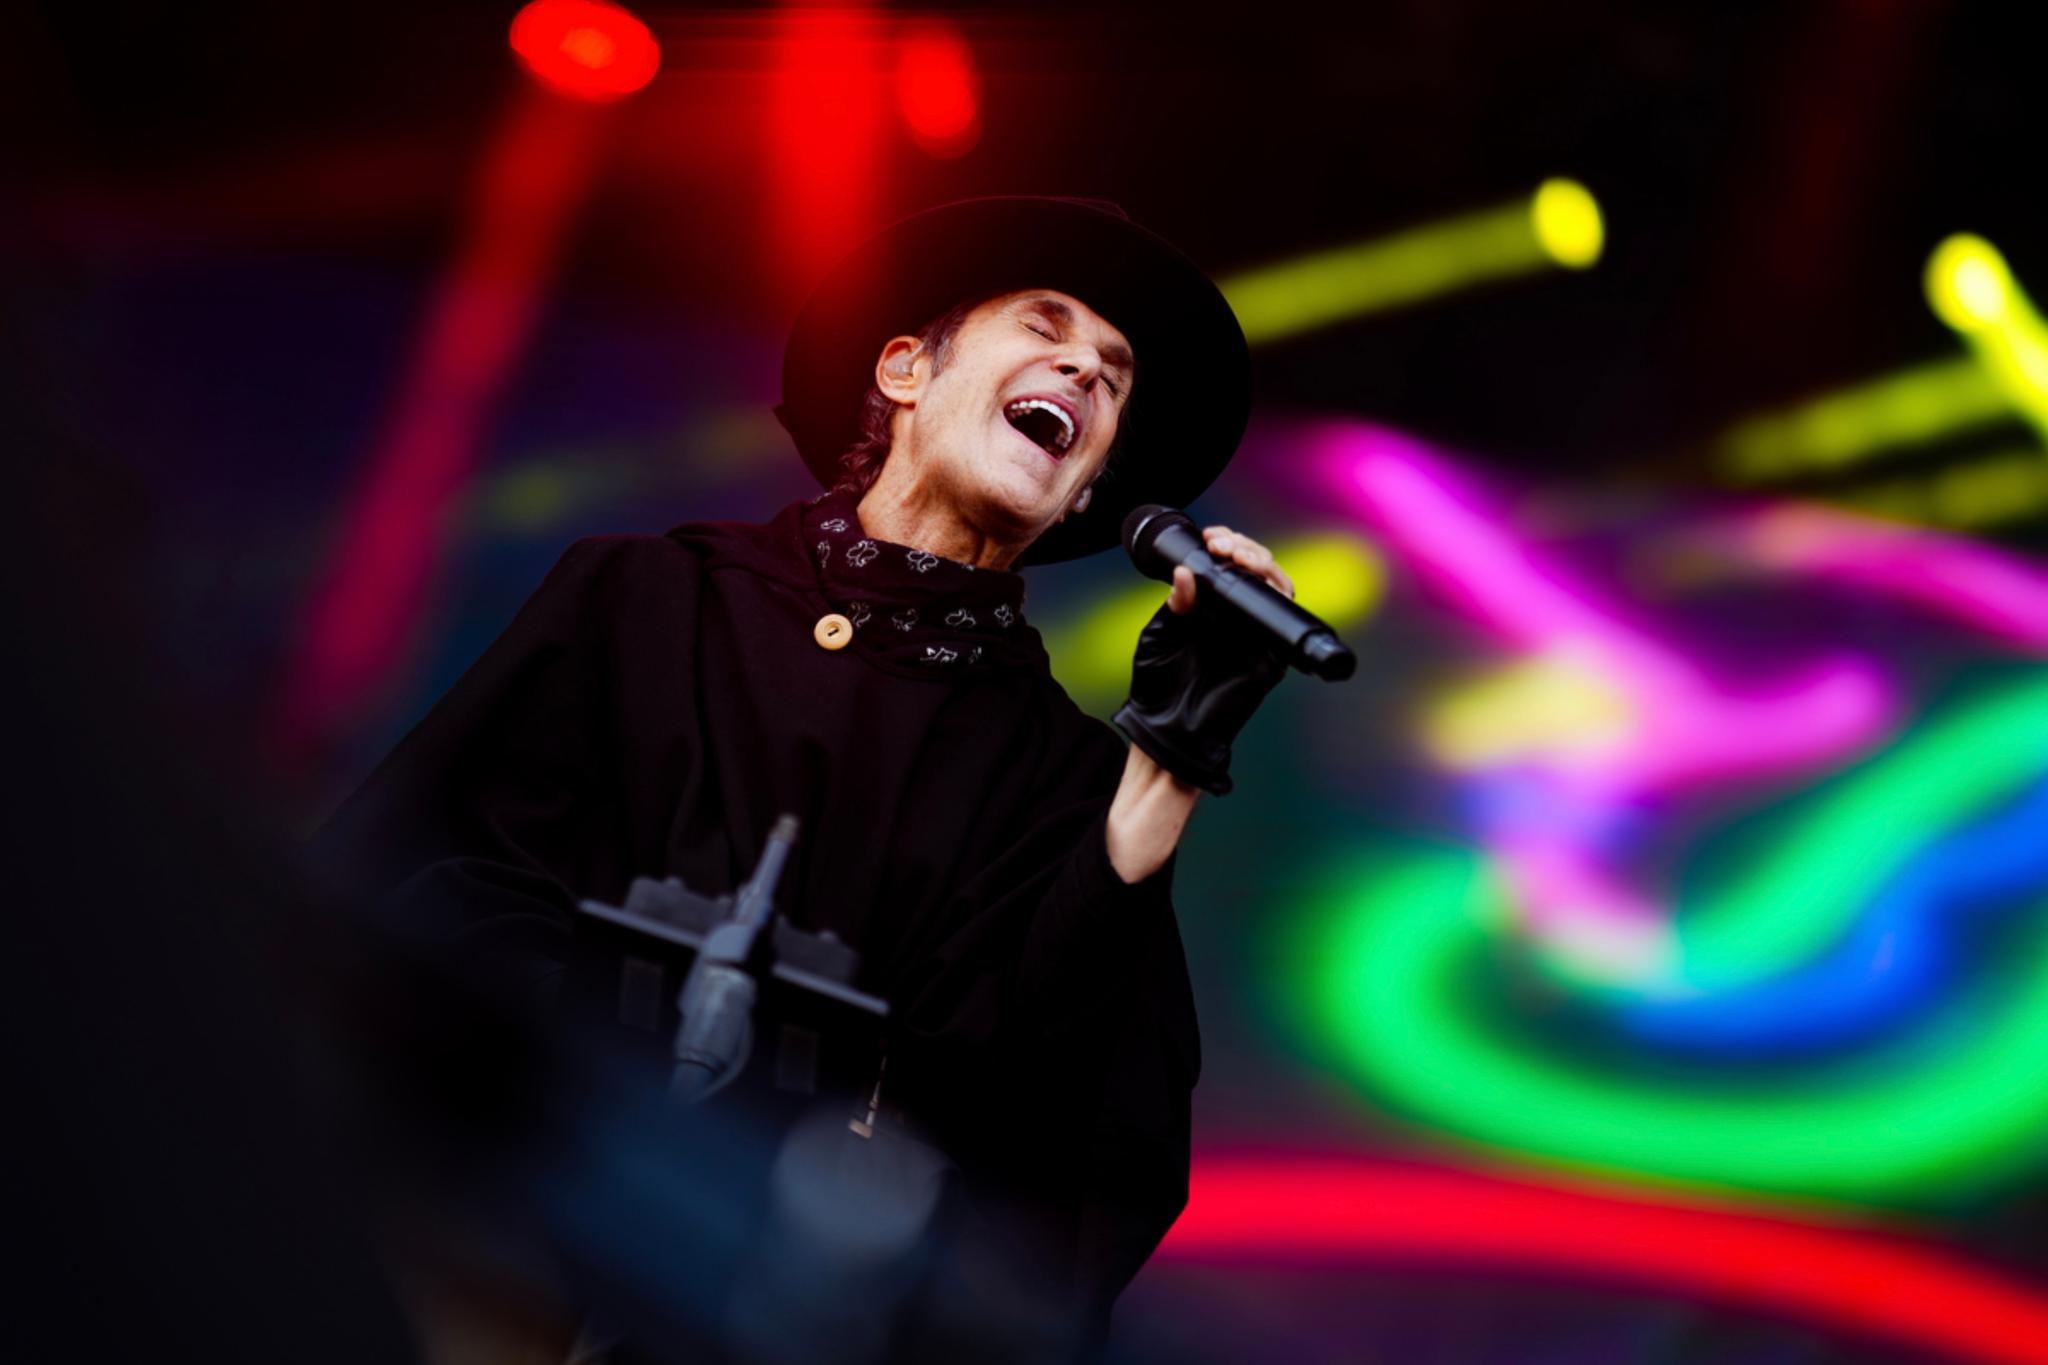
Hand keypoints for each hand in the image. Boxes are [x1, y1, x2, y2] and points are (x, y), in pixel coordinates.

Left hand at [1112, 525, 1291, 797]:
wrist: (1167, 730)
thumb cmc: (1157, 686)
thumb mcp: (1159, 635)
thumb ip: (1176, 604)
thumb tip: (1186, 572)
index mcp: (1210, 609)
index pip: (1230, 566)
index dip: (1228, 544)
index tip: (1211, 537)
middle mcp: (1236, 618)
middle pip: (1257, 569)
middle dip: (1245, 548)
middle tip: (1222, 545)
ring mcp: (1255, 635)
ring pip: (1276, 587)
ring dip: (1262, 563)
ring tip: (1237, 555)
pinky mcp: (1270, 656)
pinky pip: (1284, 621)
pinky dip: (1276, 594)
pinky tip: (1256, 580)